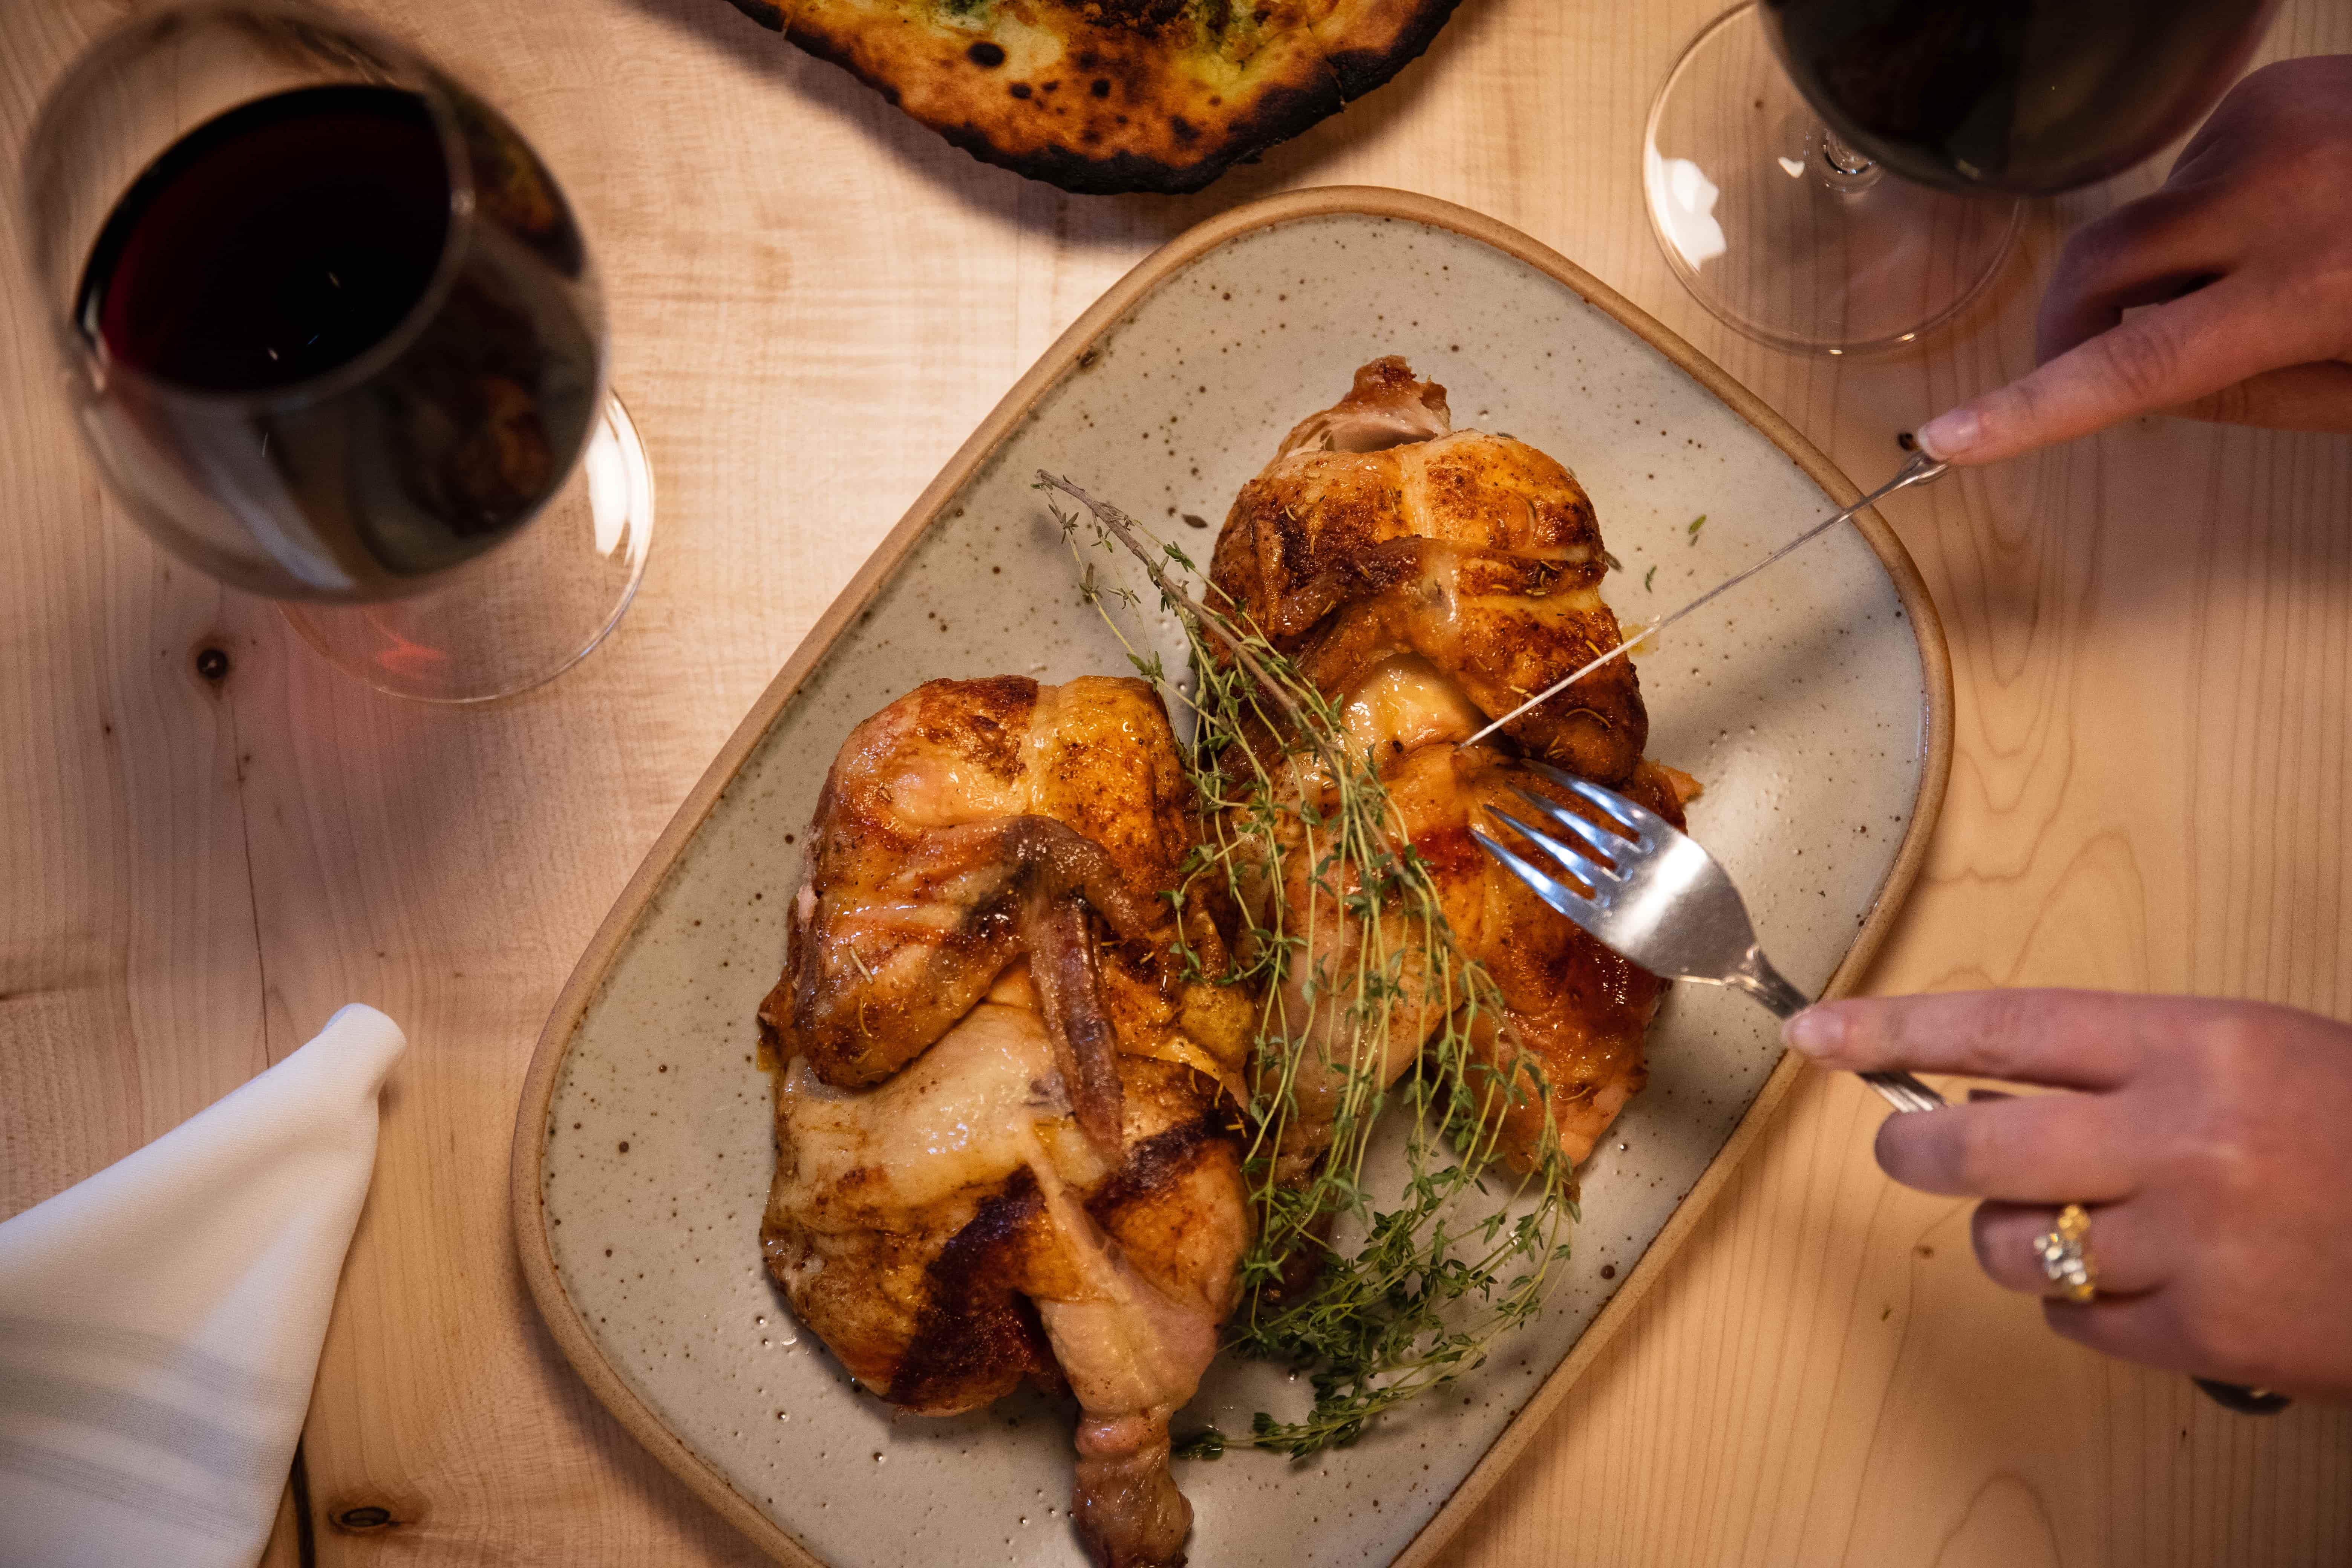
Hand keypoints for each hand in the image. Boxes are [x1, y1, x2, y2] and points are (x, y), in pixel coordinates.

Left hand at [1783, 989, 2351, 1399]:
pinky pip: (2075, 1319)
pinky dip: (2078, 1303)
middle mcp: (2180, 1141)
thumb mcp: (2252, 1054)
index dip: (1896, 1029)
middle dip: (1913, 1148)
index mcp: (2197, 1047)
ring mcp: (2191, 1246)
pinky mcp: (2206, 1337)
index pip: (2003, 1027)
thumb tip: (1988, 1084)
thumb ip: (2125, 1066)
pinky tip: (2129, 1280)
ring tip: (2063, 1218)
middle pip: (1975, 1144)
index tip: (1817, 1035)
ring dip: (2007, 1233)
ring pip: (2010, 1242)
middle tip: (1905, 1148)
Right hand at [1917, 57, 2351, 464]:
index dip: (2036, 410)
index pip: (2136, 365)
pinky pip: (2194, 168)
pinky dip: (2215, 206)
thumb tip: (2149, 387)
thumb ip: (2256, 399)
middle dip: (2069, 325)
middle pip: (2098, 270)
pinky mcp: (2277, 91)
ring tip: (2262, 267)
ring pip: (2147, 220)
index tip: (1953, 436)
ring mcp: (2275, 130)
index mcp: (2315, 288)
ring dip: (2171, 261)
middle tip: (2082, 363)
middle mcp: (2283, 197)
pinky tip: (2286, 210)